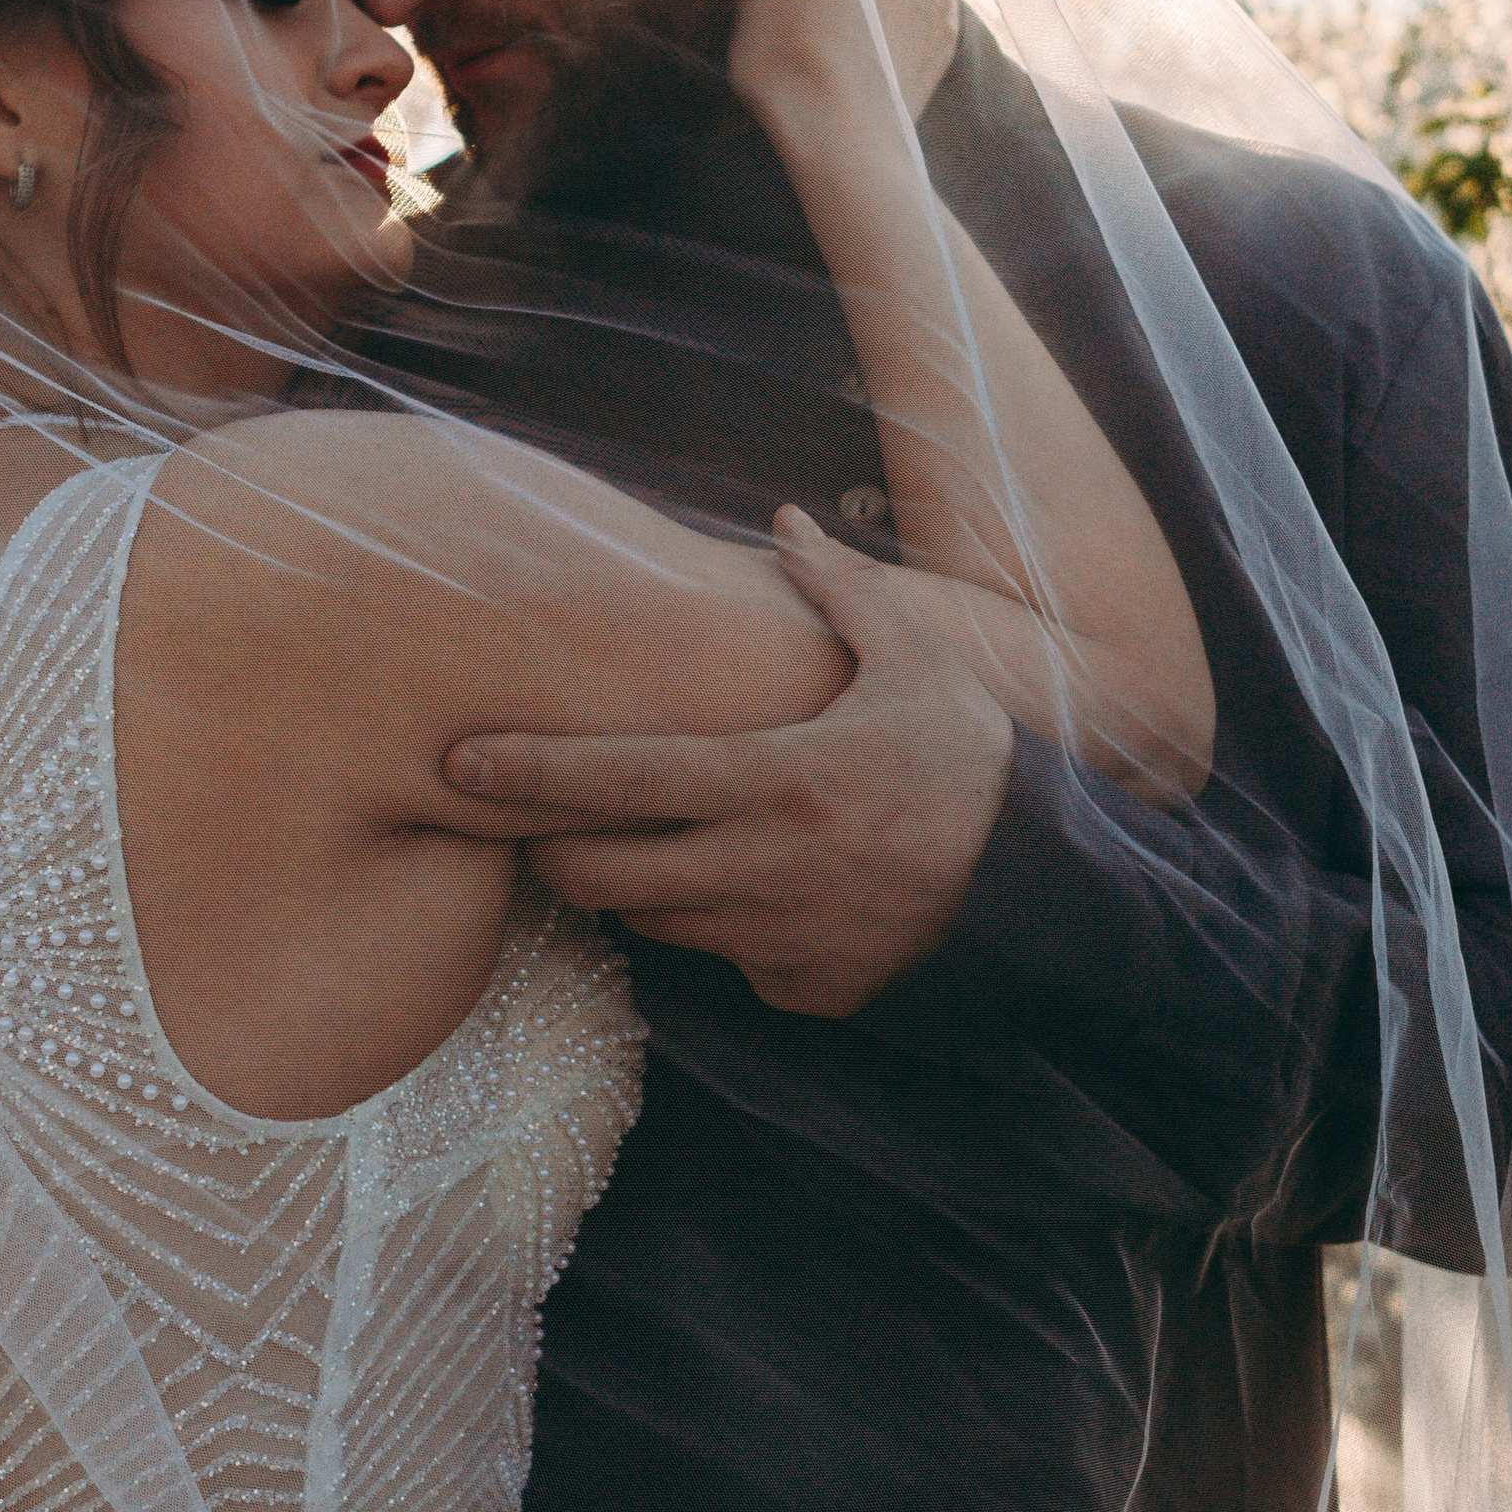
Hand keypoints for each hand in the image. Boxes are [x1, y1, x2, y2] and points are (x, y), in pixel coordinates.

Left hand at [443, 511, 1014, 1017]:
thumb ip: (838, 589)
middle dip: (552, 848)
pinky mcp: (805, 994)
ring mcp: (780, 944)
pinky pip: (729, 964)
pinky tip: (760, 887)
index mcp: (775, 780)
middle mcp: (763, 872)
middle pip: (602, 876)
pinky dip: (724, 929)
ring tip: (651, 838)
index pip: (617, 781)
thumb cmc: (974, 759)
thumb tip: (786, 517)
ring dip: (638, 886)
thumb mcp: (915, 658)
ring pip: (656, 925)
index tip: (457, 762)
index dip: (527, 774)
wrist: (1054, 892)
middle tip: (536, 816)